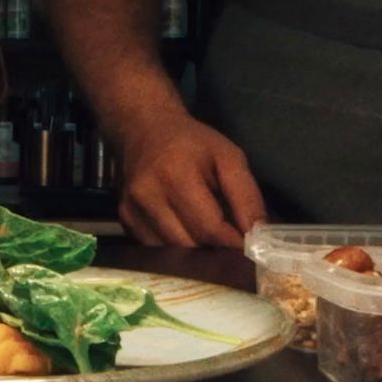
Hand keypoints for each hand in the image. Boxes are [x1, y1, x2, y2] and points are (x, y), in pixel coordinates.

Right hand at [115, 114, 266, 248]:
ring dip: (195, 251)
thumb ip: (246, 196)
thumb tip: (257, 235)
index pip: (210, 228)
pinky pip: (155, 249)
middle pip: (191, 245)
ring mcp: (131, 209)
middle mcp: (148, 195)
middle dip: (215, 249)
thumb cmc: (192, 143)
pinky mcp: (124, 219)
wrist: (143, 129)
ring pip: (172, 252)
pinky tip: (184, 230)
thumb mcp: (229, 157)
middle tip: (230, 240)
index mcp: (176, 175)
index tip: (249, 246)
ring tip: (208, 235)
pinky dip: (175, 246)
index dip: (233, 242)